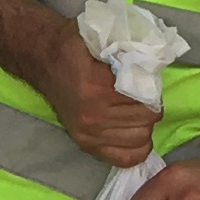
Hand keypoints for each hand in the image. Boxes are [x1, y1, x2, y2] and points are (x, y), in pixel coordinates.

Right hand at [41, 32, 158, 168]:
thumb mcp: (104, 41)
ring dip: (142, 124)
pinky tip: (130, 131)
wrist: (42, 59)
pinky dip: (134, 146)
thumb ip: (131, 55)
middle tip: (140, 95)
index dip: (151, 87)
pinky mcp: (85, 144)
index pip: (147, 98)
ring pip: (141, 138)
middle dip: (149, 105)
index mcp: (97, 88)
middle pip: (147, 119)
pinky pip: (126, 158)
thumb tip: (156, 71)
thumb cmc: (75, 46)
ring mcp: (89, 134)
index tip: (144, 80)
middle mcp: (93, 115)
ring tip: (132, 111)